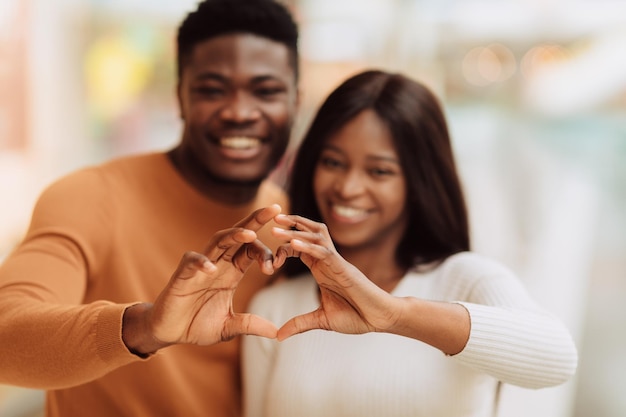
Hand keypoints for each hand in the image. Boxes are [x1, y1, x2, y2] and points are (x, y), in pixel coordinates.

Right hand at [123, 204, 280, 354]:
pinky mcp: (182, 275)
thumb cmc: (197, 324)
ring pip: (218, 241)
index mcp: (231, 272)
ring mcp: (200, 266)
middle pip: (239, 235)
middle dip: (256, 220)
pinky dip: (201, 262)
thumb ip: (250, 324)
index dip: (265, 253)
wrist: (169, 332)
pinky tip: (211, 268)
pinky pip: (191, 261)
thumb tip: (277, 333)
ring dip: (234, 235)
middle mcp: (218, 263)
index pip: (252, 250)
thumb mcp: (229, 326)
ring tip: (250, 233)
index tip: (274, 267)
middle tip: (275, 208)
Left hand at [271, 214, 400, 340]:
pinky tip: (293, 243)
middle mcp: (328, 261)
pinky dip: (309, 246)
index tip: (268, 258)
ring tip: (277, 226)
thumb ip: (300, 324)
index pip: (299, 248)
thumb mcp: (322, 320)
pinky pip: (325, 252)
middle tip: (270, 218)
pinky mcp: (344, 268)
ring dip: (296, 230)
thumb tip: (278, 336)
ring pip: (316, 236)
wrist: (379, 319)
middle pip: (309, 232)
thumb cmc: (356, 317)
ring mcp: (336, 262)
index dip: (283, 247)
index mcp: (321, 268)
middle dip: (290, 223)